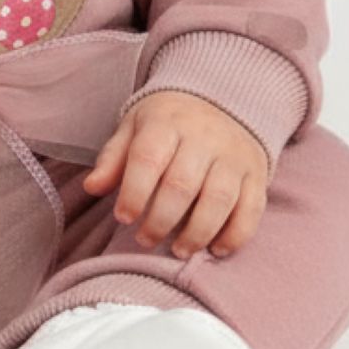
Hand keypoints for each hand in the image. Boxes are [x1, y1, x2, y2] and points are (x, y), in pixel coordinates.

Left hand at [82, 90, 269, 259]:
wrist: (222, 99)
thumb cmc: (168, 122)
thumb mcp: (135, 127)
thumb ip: (114, 158)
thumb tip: (91, 187)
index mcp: (166, 122)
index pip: (148, 159)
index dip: (134, 193)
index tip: (123, 218)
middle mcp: (203, 136)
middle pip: (182, 185)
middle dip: (160, 221)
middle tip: (145, 240)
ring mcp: (234, 155)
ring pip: (219, 200)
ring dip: (197, 233)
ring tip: (178, 250)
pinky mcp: (256, 173)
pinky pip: (251, 209)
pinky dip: (235, 235)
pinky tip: (215, 249)